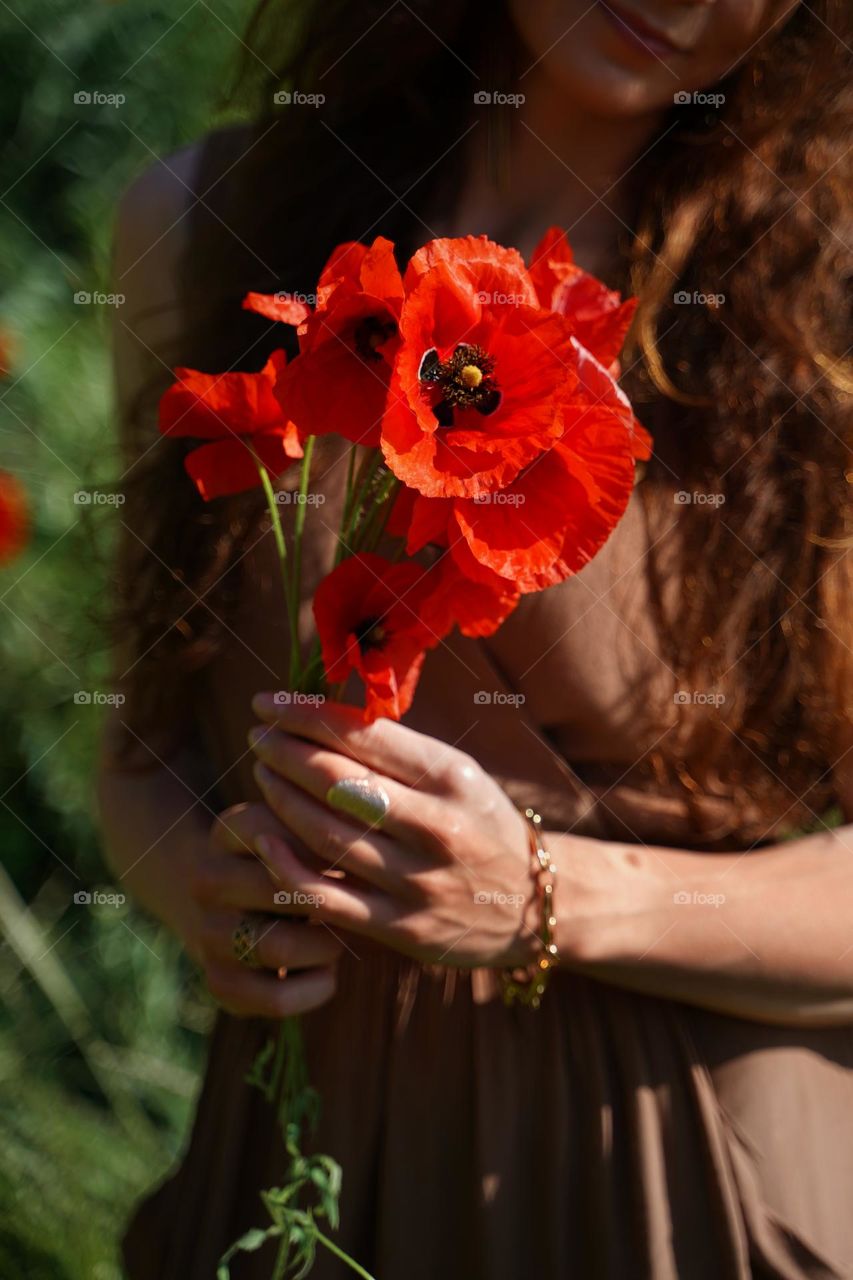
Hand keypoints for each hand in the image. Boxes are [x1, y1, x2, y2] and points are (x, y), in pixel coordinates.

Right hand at [188, 801, 344, 1017]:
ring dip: (324, 946)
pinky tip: (326, 972)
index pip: (278, 831)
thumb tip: (374, 818)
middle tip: (359, 902)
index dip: (327, 845)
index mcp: (228, 833)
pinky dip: (313, 988)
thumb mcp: (303, 828)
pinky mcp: (220, 982)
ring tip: (338, 936)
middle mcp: (208, 881)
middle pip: (282, 888)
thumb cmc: (292, 856)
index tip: (359, 851)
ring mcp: (208, 934)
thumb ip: (334, 821)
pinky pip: (275, 998)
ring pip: (279, 947)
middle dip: (331, 899)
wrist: (233, 902)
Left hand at [247, 695, 538, 968]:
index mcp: (452, 778)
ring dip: (279, 799)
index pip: (363, 736)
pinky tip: (262, 839)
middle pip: (337, 781)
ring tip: (262, 775)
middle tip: (257, 735)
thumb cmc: (483, 825)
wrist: (539, 904)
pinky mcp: (401, 928)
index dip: (304, 716)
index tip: (266, 703)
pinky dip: (284, 866)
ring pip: (325, 834)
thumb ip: (398, 754)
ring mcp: (417, 881)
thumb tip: (321, 717)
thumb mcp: (459, 777)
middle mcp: (437, 827)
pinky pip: (325, 896)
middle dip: (284, 752)